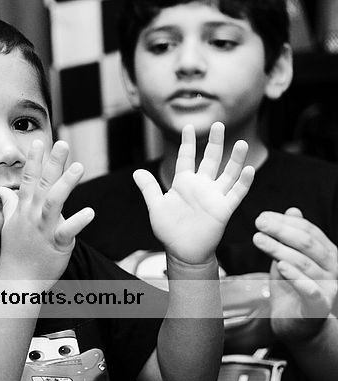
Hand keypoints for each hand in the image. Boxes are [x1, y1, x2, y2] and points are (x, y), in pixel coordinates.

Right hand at [0, 140, 93, 283]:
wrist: (18, 280)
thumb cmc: (16, 251)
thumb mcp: (9, 224)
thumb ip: (10, 204)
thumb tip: (2, 190)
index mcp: (24, 209)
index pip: (27, 180)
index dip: (33, 160)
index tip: (37, 141)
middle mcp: (32, 216)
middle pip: (42, 184)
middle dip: (53, 163)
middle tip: (63, 143)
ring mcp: (43, 229)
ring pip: (53, 203)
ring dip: (66, 184)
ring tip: (79, 167)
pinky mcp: (56, 244)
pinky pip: (67, 231)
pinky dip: (78, 222)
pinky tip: (91, 212)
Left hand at [134, 122, 254, 264]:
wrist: (182, 251)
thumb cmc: (169, 230)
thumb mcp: (156, 206)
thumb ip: (149, 188)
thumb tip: (136, 172)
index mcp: (184, 183)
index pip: (187, 157)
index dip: (188, 142)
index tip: (188, 126)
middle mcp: (201, 186)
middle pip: (210, 159)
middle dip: (215, 142)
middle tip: (218, 124)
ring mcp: (214, 196)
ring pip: (228, 173)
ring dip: (235, 159)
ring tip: (242, 143)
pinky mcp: (223, 209)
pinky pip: (236, 193)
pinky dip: (244, 182)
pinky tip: (249, 169)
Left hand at [254, 207, 337, 342]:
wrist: (299, 326)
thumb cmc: (293, 291)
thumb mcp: (290, 260)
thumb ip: (291, 239)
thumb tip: (293, 210)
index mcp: (328, 254)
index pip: (309, 231)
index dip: (286, 222)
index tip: (262, 216)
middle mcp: (333, 268)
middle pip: (307, 244)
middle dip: (281, 231)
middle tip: (259, 223)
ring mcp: (329, 288)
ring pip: (304, 263)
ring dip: (279, 249)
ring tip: (259, 239)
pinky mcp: (320, 307)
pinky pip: (311, 291)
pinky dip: (296, 277)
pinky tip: (282, 266)